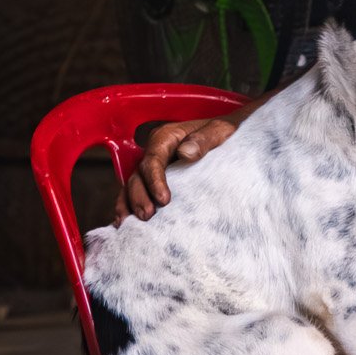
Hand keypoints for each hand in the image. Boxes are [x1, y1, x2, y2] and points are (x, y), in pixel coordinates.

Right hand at [114, 115, 239, 223]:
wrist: (228, 136)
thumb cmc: (222, 132)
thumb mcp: (219, 130)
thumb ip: (204, 139)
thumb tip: (185, 153)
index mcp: (166, 137)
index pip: (153, 160)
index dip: (155, 181)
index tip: (164, 200)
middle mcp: (155, 152)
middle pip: (138, 175)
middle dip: (139, 197)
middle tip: (147, 216)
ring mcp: (153, 166)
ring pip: (133, 185)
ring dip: (130, 204)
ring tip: (130, 224)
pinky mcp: (156, 179)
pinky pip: (139, 192)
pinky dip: (130, 206)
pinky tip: (127, 223)